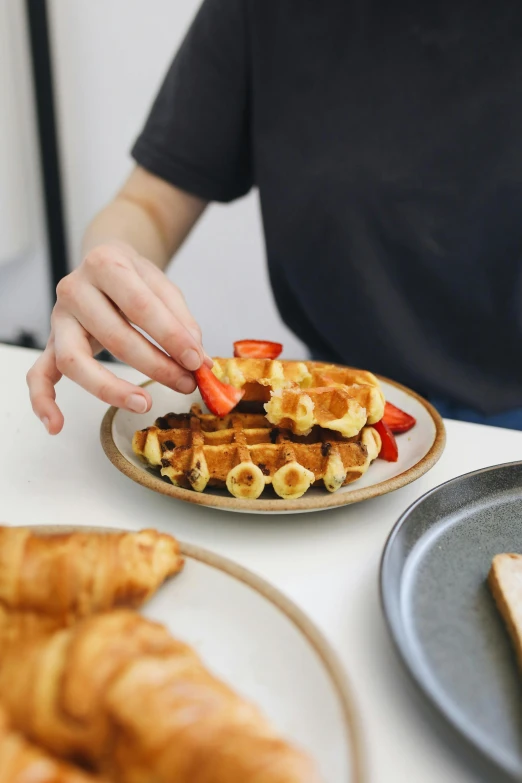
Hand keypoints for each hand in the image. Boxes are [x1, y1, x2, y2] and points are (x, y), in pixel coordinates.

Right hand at [27, 242, 209, 433]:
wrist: (103, 263)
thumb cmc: (134, 278)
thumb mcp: (163, 286)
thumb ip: (181, 320)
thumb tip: (198, 360)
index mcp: (105, 264)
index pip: (140, 305)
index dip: (171, 336)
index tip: (196, 360)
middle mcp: (75, 289)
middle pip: (113, 336)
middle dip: (155, 365)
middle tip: (185, 383)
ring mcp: (59, 318)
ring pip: (74, 360)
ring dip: (110, 388)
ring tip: (144, 403)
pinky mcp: (51, 342)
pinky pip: (38, 374)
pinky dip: (42, 401)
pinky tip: (56, 424)